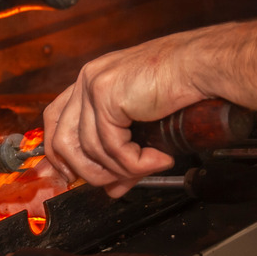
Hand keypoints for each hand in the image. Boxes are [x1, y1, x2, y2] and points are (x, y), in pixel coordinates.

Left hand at [43, 33, 207, 197]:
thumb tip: (113, 189)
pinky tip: (158, 159)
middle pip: (62, 141)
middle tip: (117, 183)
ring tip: (147, 168)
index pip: (54, 120)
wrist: (202, 65)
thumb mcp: (142, 126)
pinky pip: (112, 147)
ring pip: (88, 150)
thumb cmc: (179, 86)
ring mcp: (93, 86)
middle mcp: (87, 80)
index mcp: (91, 81)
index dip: (57, 153)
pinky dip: (135, 163)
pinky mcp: (107, 95)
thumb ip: (122, 157)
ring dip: (118, 170)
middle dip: (87, 171)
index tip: (69, 176)